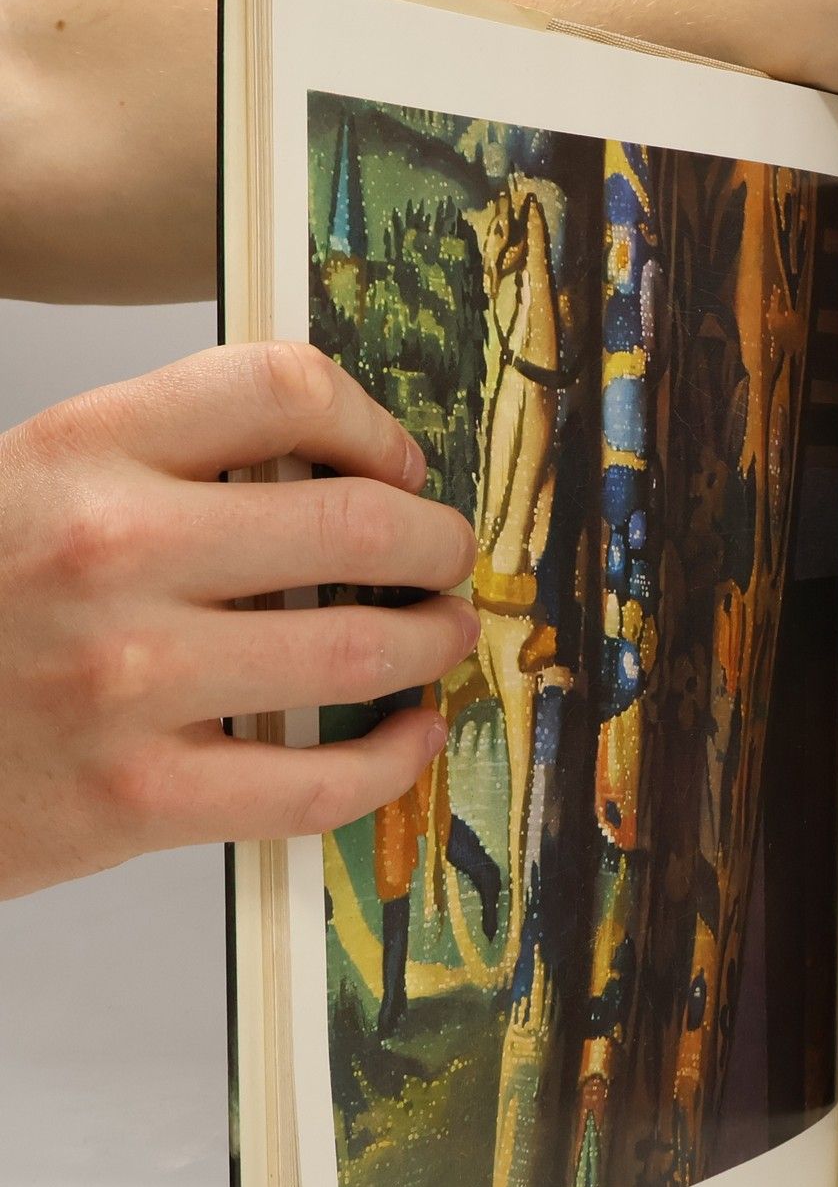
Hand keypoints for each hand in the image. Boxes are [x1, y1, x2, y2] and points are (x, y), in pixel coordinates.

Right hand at [0, 343, 478, 898]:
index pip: (279, 387)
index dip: (371, 424)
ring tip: (442, 635)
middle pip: (356, 521)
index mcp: (79, 453)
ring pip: (362, 650)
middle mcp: (110, 554)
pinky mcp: (139, 798)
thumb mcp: (28, 490)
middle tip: (447, 557)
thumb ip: (160, 469)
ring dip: (433, 641)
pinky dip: (394, 759)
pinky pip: (322, 783)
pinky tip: (409, 733)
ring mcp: (128, 683)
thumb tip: (334, 471)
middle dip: (435, 542)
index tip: (397, 464)